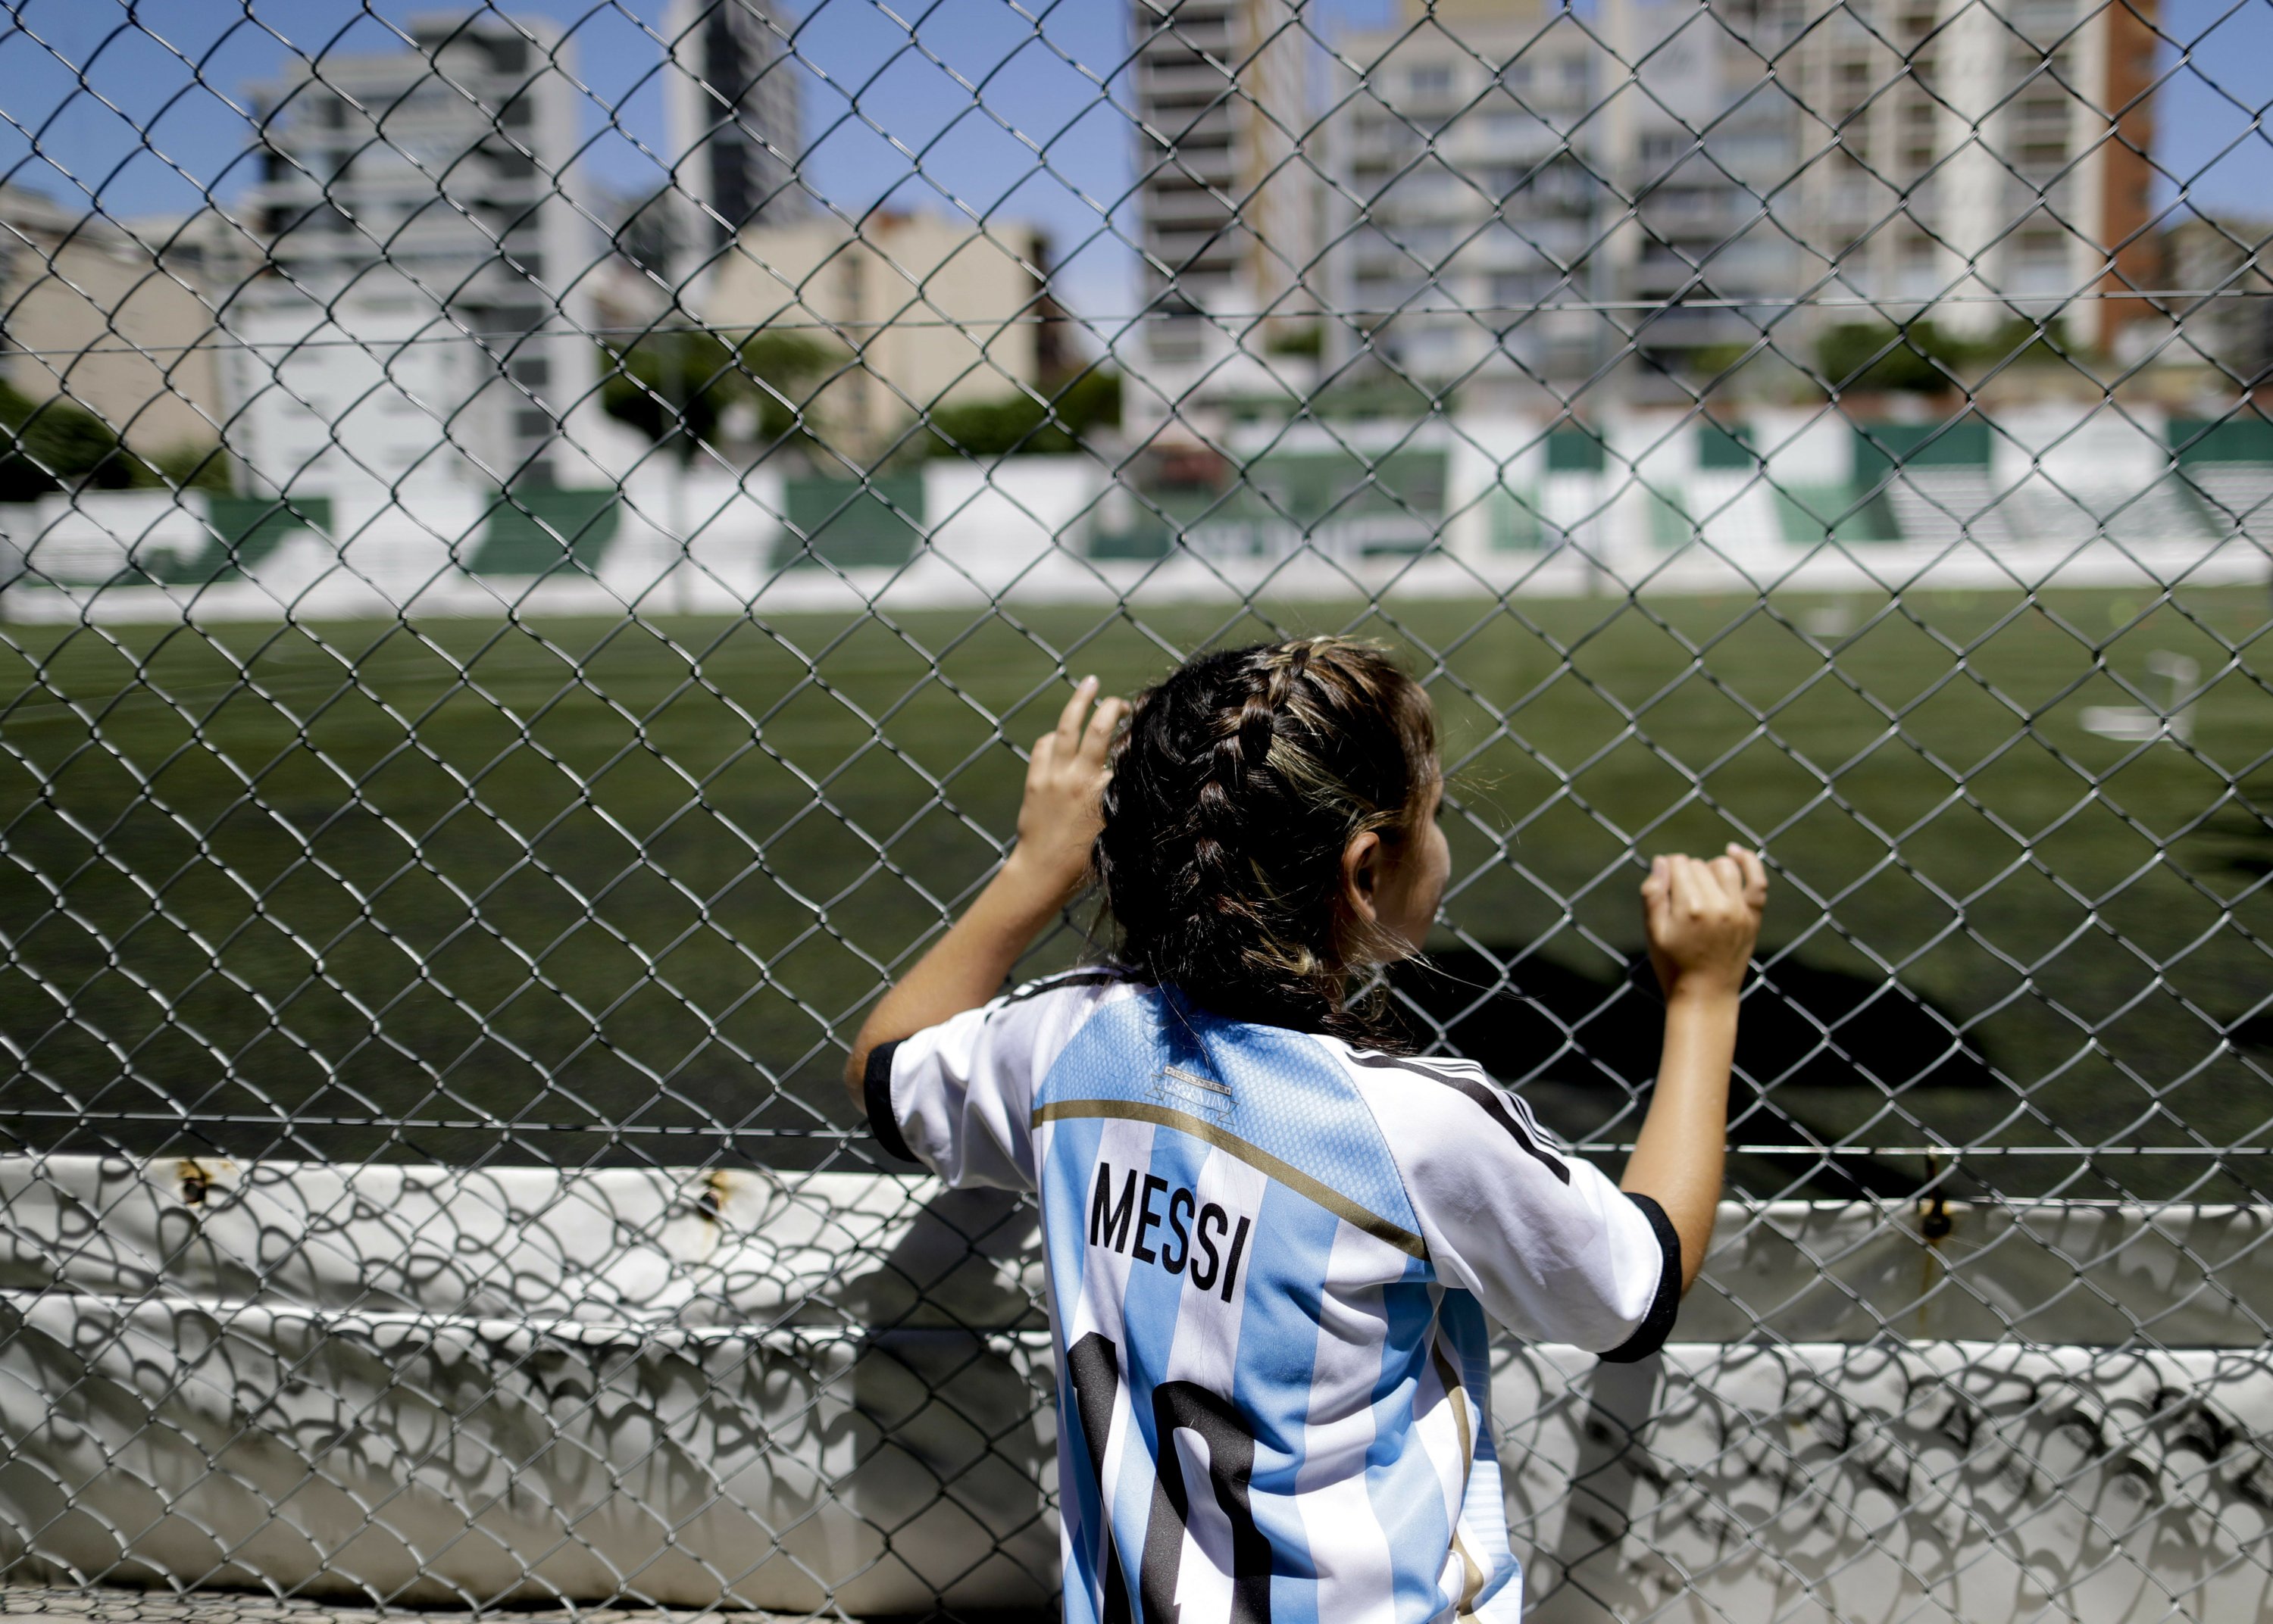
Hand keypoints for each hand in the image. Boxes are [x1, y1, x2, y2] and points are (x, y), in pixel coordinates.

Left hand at [1004, 676, 1126, 905]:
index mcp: (1104, 792)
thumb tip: (1136, 774)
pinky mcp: (1035, 780)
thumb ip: (1122, 799)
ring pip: (1066, 727)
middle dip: (1112, 707)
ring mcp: (1054, 776)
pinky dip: (1054, 736)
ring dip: (1079, 701)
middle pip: (1099, 728)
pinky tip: (1061, 735)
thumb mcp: (1115, 830)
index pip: (1126, 752)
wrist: (1042, 873)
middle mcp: (1079, 778)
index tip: (1148, 728)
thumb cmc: (1084, 860)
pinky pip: (1044, 746)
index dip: (1138, 738)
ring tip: (1090, 683)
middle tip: (1121, 701)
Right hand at [1642, 843, 1767, 1001]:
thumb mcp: (1653, 932)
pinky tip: (1734, 851)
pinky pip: (1757, 880)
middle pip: (1698, 865)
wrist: (1704, 996)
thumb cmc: (1673, 965)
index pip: (1677, 864)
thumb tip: (1661, 861)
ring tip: (1700, 887)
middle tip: (1678, 901)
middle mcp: (1718, 905)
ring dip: (1709, 869)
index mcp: (1689, 908)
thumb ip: (1653, 894)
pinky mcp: (1753, 917)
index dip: (1666, 872)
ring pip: (1724, 866)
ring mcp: (1739, 910)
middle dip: (1685, 875)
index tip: (1663, 889)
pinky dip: (1748, 861)